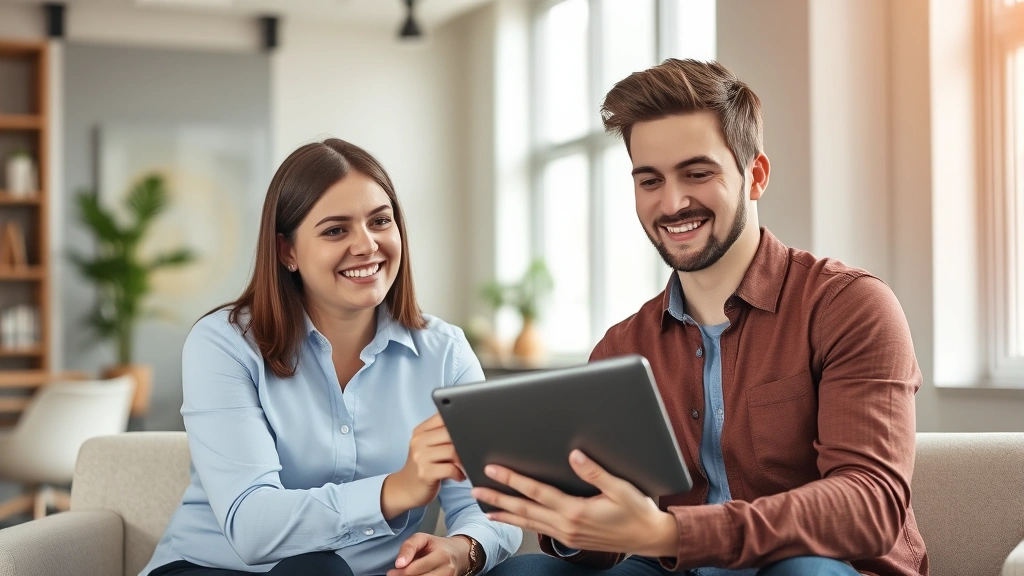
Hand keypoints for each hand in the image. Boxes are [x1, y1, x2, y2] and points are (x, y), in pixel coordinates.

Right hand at [382, 414, 465, 517]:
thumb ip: (441, 435)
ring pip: (452, 451)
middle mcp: (418, 441)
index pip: (443, 418)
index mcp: (420, 431)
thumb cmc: (423, 466)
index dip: (460, 423)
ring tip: (464, 466)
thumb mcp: (427, 447)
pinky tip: (459, 476)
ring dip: (463, 460)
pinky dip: (459, 473)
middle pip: (451, 434)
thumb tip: (468, 427)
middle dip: (465, 444)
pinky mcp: (425, 473)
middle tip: (470, 452)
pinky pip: (450, 469)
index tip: (469, 432)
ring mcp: (420, 457)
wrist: (405, 488)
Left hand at [386, 533, 470, 575]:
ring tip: (405, 575)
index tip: (391, 572)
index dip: (401, 572)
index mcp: (442, 556)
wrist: (458, 554)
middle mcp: (447, 570)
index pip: (416, 569)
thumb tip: (399, 564)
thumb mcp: (423, 538)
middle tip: (394, 575)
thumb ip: (409, 547)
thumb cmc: (437, 545)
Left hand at [471, 449, 677, 557]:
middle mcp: (566, 525)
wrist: (648, 537)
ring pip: (528, 522)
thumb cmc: (637, 511)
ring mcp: (566, 535)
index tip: (493, 469)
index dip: (512, 479)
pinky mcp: (569, 539)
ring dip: (505, 513)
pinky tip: (511, 519)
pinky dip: (521, 523)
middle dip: (497, 499)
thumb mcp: (620, 488)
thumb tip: (574, 455)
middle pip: (524, 509)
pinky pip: (538, 529)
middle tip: (475, 490)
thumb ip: (595, 472)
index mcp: (576, 510)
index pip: (536, 492)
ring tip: (485, 506)